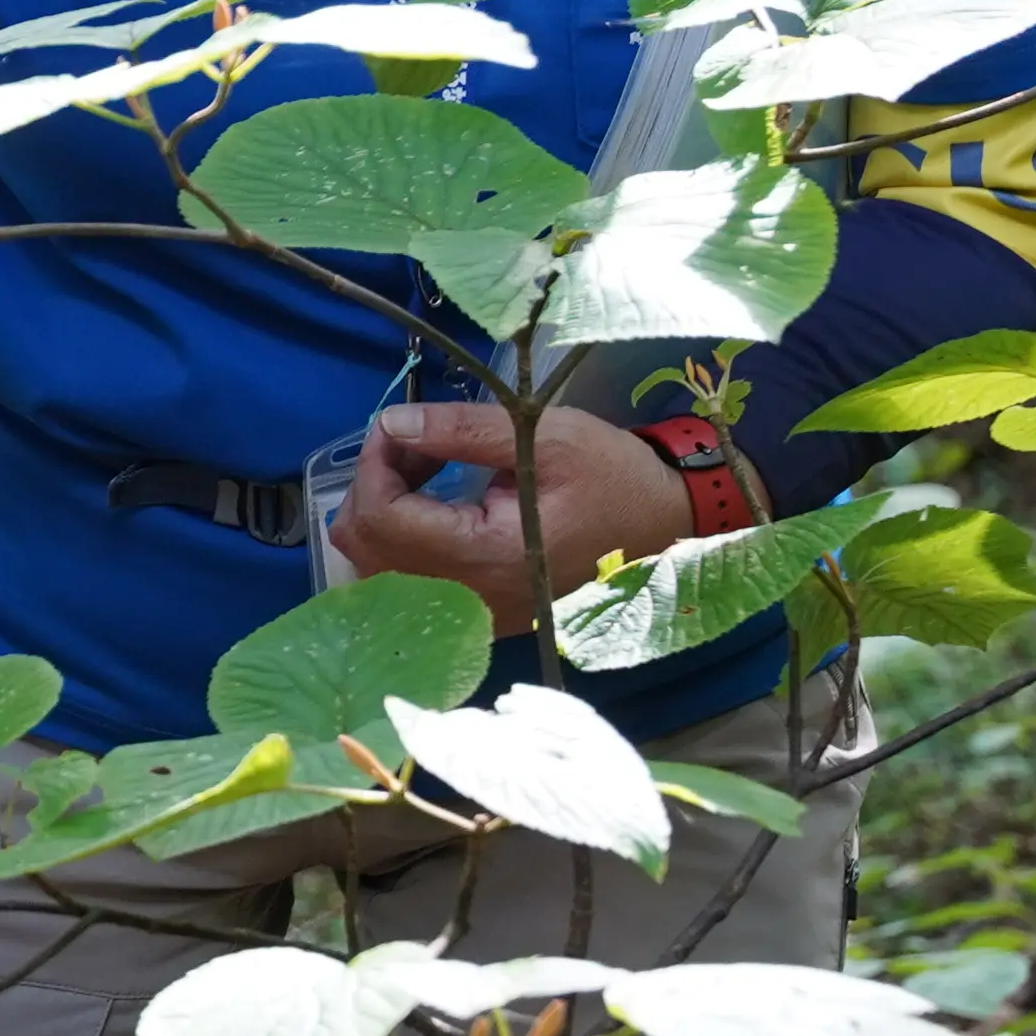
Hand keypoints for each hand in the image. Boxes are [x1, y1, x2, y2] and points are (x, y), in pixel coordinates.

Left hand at [326, 403, 702, 633]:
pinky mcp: (478, 610)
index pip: (385, 519)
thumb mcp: (544, 435)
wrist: (666, 524)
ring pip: (377, 569)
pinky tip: (431, 499)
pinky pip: (406, 580)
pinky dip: (399, 537)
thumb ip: (462, 429)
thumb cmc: (613, 476)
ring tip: (421, 468)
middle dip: (372, 484)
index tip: (396, 425)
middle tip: (411, 442)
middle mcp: (473, 598)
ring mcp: (474, 612)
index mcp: (490, 558)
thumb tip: (392, 423)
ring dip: (380, 510)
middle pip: (368, 549)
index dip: (374, 465)